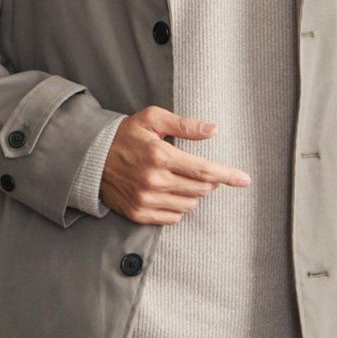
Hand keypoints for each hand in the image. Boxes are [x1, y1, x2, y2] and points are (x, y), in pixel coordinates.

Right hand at [100, 107, 251, 222]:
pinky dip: (177, 208)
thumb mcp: (153, 119)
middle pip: (200, 190)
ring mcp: (145, 200)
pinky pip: (173, 218)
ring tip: (177, 180)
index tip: (246, 180)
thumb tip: (212, 129)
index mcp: (160, 155)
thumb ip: (184, 124)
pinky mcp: (138, 213)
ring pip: (189, 206)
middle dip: (207, 182)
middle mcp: (154, 181)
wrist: (90, 158)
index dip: (228, 175)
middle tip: (197, 170)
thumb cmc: (126, 135)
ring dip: (192, 195)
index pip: (204, 171)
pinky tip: (167, 193)